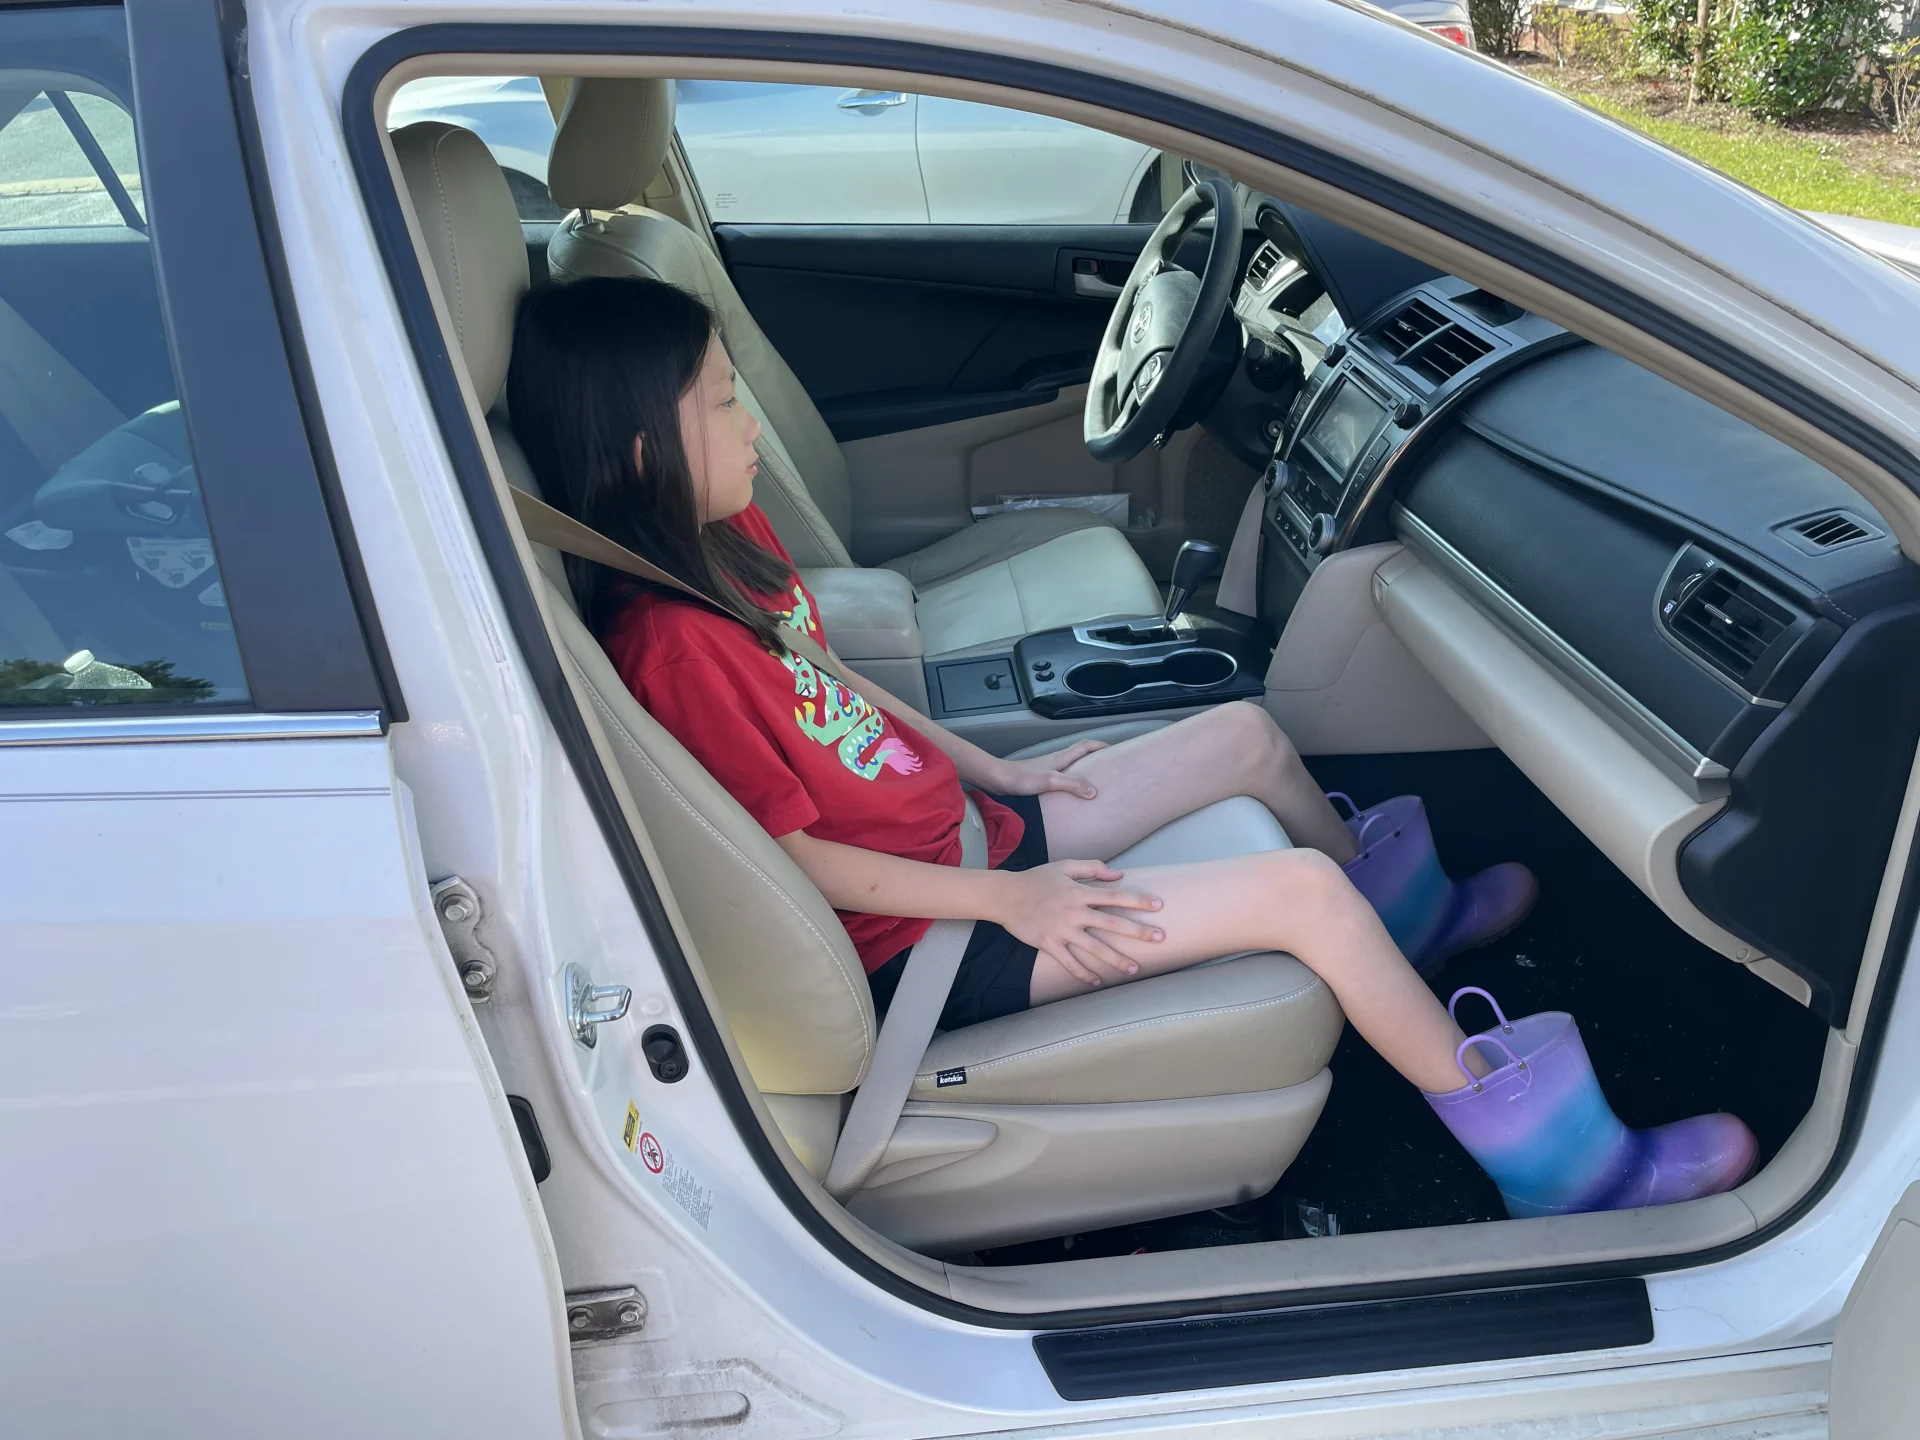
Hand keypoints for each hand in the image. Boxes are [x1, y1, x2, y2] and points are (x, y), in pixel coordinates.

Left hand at [988, 738, 1108, 800]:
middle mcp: (1056, 761)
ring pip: (1071, 766)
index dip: (1102, 746)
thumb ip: (1072, 784)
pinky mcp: (1040, 779)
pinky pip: (1062, 777)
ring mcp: (1048, 769)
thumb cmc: (1020, 778)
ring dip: (1084, 770)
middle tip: (1110, 766)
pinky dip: (1071, 781)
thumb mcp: (1050, 781)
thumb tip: (1094, 791)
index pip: (1086, 746)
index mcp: (1061, 758)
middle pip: (1081, 754)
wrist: (997, 779)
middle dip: (1096, 757)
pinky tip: (1071, 795)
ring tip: (1095, 782)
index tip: (1116, 749)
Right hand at [994, 861, 1162, 985]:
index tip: (1159, 906)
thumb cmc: (1036, 879)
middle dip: (1138, 932)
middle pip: (1112, 924)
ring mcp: (1062, 930)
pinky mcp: (1049, 944)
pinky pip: (1069, 962)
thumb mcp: (1064, 866)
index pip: (1116, 897)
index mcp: (1080, 892)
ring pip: (1095, 948)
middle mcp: (1075, 912)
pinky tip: (1097, 981)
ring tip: (1135, 969)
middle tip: (1160, 938)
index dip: (1138, 901)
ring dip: (1116, 960)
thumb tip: (1119, 875)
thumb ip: (1092, 868)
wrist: (1006, 896)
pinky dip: (1083, 974)